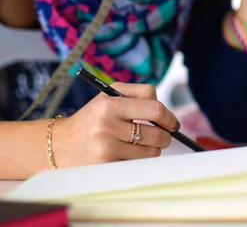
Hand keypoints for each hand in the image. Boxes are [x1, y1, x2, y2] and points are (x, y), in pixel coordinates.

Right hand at [51, 83, 178, 167]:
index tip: (171, 123)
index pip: (155, 109)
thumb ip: (139, 95)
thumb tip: (167, 114)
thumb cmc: (93, 117)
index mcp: (110, 104)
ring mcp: (106, 148)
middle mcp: (107, 125)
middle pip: (158, 133)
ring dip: (153, 149)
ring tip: (141, 144)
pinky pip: (139, 163)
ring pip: (151, 151)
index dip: (169, 117)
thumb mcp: (110, 96)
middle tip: (163, 136)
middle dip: (166, 136)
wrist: (60, 144)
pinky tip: (127, 153)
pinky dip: (139, 159)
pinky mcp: (106, 165)